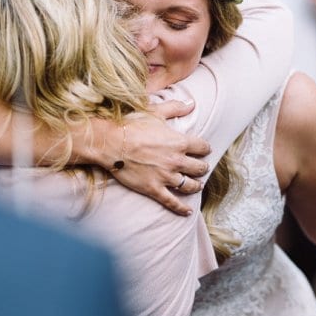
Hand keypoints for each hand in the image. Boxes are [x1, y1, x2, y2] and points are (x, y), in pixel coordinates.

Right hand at [107, 100, 210, 215]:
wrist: (110, 143)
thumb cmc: (131, 125)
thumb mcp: (155, 112)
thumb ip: (175, 107)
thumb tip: (191, 104)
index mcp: (179, 142)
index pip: (202, 147)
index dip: (205, 148)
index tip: (204, 149)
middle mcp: (176, 161)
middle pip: (199, 168)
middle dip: (202, 167)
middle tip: (201, 168)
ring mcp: (166, 177)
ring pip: (189, 185)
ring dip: (196, 186)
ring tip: (197, 185)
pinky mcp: (154, 189)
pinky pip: (172, 202)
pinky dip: (181, 208)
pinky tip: (188, 211)